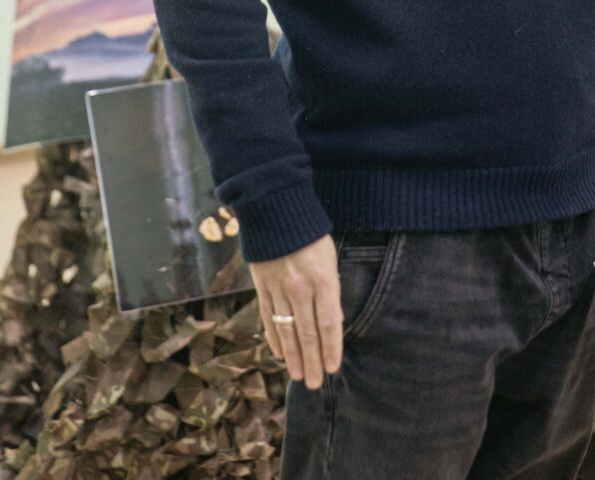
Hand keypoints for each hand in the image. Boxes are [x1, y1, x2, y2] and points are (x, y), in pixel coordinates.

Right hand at [247, 234, 340, 389]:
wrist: (276, 211)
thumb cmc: (311, 235)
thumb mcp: (330, 259)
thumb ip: (331, 291)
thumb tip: (332, 322)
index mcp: (323, 280)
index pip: (328, 323)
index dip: (330, 349)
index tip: (332, 369)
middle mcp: (301, 289)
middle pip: (308, 333)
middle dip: (311, 361)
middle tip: (313, 383)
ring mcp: (279, 290)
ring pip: (287, 331)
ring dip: (293, 356)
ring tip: (297, 376)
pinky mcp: (262, 287)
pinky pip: (268, 318)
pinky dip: (275, 338)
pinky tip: (280, 354)